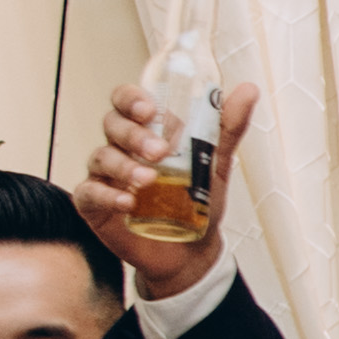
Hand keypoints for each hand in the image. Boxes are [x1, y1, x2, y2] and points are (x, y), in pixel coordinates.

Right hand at [76, 78, 260, 301]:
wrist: (193, 249)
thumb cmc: (197, 199)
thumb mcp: (216, 162)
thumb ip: (228, 127)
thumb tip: (249, 90)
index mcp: (145, 129)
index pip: (126, 101)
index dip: (131, 98)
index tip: (150, 109)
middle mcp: (120, 147)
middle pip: (112, 125)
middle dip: (134, 134)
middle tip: (160, 151)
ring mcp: (105, 175)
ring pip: (102, 157)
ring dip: (124, 166)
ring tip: (149, 179)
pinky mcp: (95, 205)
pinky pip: (89, 193)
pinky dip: (106, 195)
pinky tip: (127, 202)